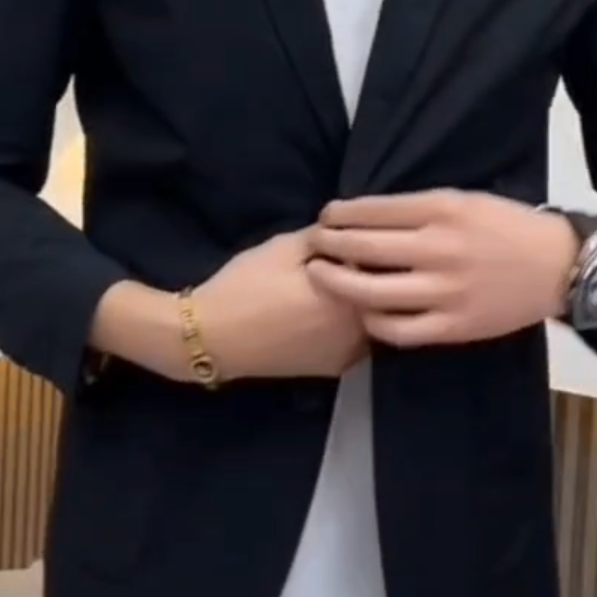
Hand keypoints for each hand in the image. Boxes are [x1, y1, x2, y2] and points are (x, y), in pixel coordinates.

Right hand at [195, 228, 368, 380]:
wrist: (213, 338)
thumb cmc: (247, 286)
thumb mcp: (284, 247)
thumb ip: (325, 235)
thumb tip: (350, 227)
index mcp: (350, 295)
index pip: (382, 265)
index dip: (373, 246)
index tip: (362, 235)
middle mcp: (359, 330)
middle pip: (383, 295)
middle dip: (372, 273)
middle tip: (351, 256)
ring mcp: (349, 354)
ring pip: (373, 319)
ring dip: (364, 300)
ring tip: (340, 282)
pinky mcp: (336, 369)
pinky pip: (358, 339)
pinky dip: (353, 323)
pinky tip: (331, 309)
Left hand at [305, 190, 576, 348]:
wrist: (557, 266)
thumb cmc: (505, 226)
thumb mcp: (463, 200)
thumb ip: (419, 209)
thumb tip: (367, 215)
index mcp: (442, 211)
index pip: (374, 210)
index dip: (340, 214)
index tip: (326, 216)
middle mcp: (439, 249)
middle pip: (365, 248)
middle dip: (329, 246)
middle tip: (314, 245)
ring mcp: (445, 292)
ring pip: (373, 292)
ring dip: (338, 283)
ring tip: (320, 277)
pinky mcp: (454, 326)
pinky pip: (400, 330)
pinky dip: (373, 322)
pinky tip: (362, 313)